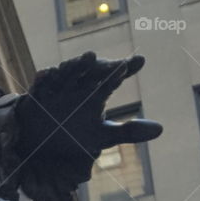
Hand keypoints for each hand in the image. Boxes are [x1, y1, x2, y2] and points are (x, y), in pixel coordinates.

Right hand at [14, 51, 161, 200]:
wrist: (44, 142)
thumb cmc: (76, 134)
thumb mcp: (104, 136)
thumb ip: (130, 132)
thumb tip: (161, 129)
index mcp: (96, 92)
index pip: (113, 77)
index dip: (125, 69)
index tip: (141, 61)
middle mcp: (78, 85)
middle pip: (91, 71)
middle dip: (102, 65)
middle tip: (116, 62)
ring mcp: (58, 89)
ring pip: (68, 73)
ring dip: (77, 65)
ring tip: (90, 58)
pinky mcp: (38, 96)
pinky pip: (40, 86)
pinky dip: (43, 80)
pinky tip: (46, 75)